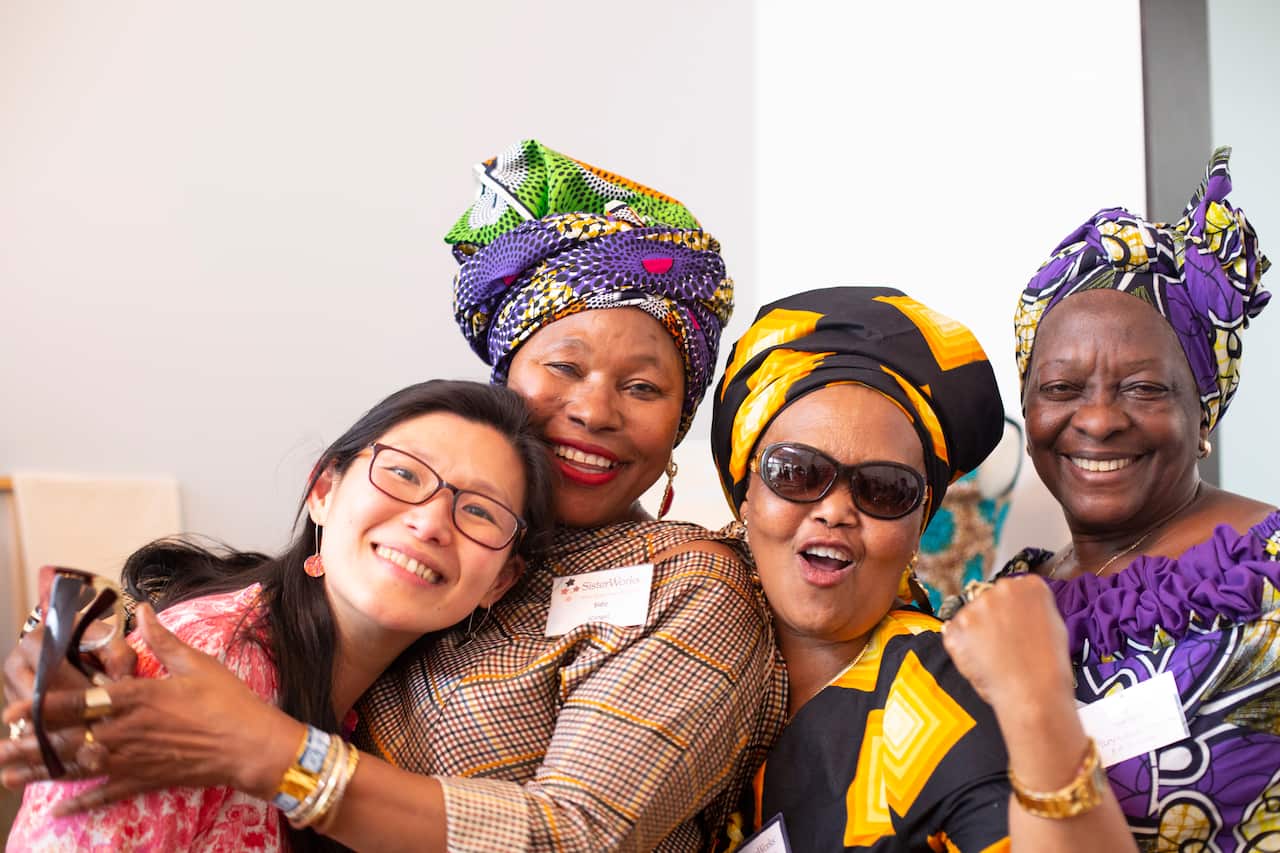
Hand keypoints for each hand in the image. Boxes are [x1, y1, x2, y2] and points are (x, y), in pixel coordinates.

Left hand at [2, 604, 301, 813]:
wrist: (251, 745)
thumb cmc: (228, 701)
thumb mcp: (197, 664)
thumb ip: (163, 639)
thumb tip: (142, 611)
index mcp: (137, 698)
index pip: (80, 702)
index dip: (43, 706)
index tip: (13, 708)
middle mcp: (126, 731)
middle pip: (66, 740)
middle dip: (27, 745)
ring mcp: (133, 760)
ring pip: (76, 768)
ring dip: (39, 773)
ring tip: (7, 776)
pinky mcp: (145, 780)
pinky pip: (105, 794)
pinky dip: (80, 804)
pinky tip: (57, 811)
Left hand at [941, 575, 1074, 713]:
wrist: (1033, 692)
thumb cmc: (1048, 666)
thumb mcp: (1054, 625)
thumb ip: (1033, 609)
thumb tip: (1017, 608)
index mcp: (1030, 586)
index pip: (1016, 590)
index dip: (1016, 613)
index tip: (1018, 627)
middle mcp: (1001, 589)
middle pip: (991, 600)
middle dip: (994, 619)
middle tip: (1006, 645)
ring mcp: (976, 606)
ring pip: (972, 616)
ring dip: (978, 632)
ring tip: (996, 656)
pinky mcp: (957, 625)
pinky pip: (956, 633)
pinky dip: (963, 646)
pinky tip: (982, 660)